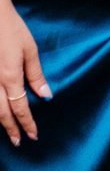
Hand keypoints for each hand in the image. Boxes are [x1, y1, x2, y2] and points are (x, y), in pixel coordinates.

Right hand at [0, 0, 50, 144]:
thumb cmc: (11, 28)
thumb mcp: (29, 50)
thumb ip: (36, 74)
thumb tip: (45, 96)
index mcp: (9, 77)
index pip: (20, 108)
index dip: (27, 123)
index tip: (33, 135)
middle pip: (2, 113)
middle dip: (11, 129)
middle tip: (19, 142)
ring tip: (7, 131)